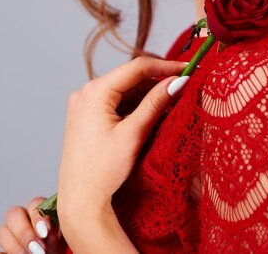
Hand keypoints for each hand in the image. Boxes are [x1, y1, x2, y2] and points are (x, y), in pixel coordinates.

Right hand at [0, 196, 66, 253]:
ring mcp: (10, 233)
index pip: (34, 204)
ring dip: (15, 245)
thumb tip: (51, 233)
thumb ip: (58, 229)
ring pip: (3, 231)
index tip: (46, 232)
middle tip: (37, 248)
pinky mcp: (5, 248)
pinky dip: (4, 253)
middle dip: (24, 232)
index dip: (38, 218)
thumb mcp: (61, 235)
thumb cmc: (56, 243)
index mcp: (38, 209)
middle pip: (14, 214)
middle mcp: (22, 217)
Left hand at [57, 57, 187, 227]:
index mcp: (95, 91)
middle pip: (131, 78)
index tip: (188, 70)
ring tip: (173, 106)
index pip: (137, 67)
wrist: (79, 202)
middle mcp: (86, 92)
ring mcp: (84, 104)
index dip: (166, 66)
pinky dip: (135, 107)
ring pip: (125, 91)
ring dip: (148, 96)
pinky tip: (153, 116)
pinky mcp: (86, 117)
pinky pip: (116, 103)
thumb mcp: (133, 133)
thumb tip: (178, 81)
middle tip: (184, 89)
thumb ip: (156, 103)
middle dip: (158, 83)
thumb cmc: (102, 171)